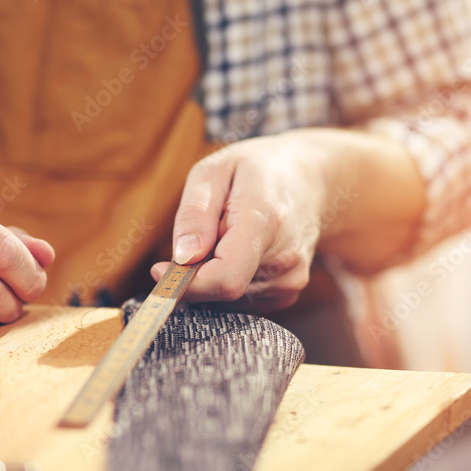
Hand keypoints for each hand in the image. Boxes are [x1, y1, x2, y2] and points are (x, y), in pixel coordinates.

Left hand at [151, 135, 327, 311]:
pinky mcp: (287, 293)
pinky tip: (240, 250)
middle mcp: (284, 259)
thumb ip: (195, 214)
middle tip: (205, 234)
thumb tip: (182, 258)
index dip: (186, 284)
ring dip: (212, 274)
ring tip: (228, 237)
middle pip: (219, 291)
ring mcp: (289, 280)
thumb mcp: (215, 170)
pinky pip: (239, 300)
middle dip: (196, 271)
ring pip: (226, 299)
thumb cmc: (258, 171)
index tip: (160, 270)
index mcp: (264, 222)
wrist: (310, 181)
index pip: (224, 278)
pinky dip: (228, 279)